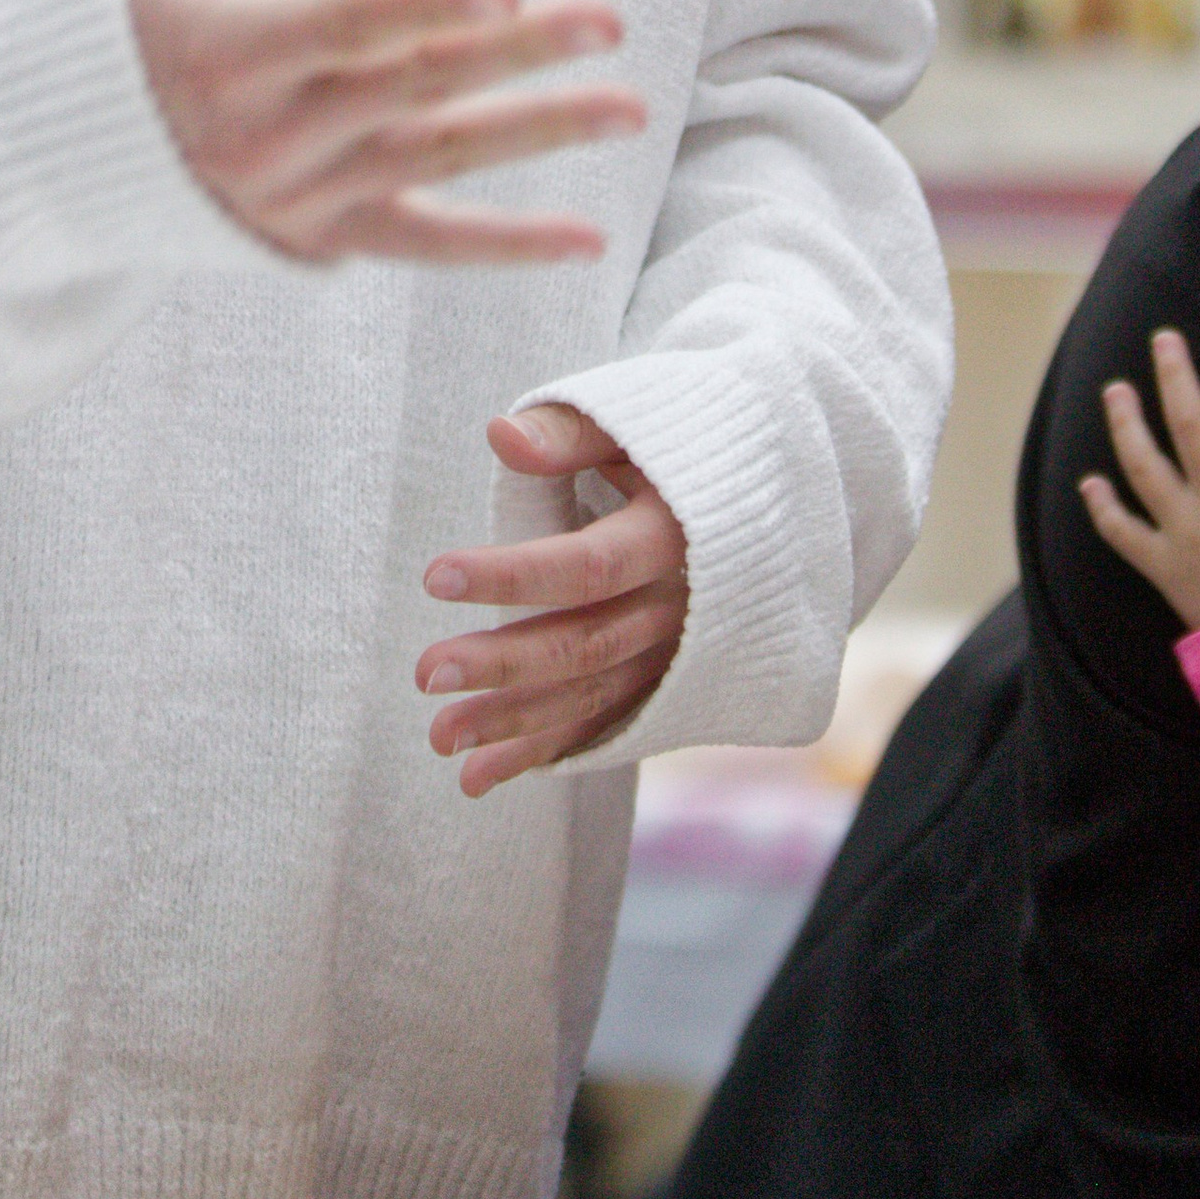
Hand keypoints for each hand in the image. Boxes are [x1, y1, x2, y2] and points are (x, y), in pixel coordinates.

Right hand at [104, 0, 646, 262]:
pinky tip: (585, 240)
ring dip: (537, 135)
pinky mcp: (319, 237)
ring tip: (630, 106)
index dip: (419, 5)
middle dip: (514, 55)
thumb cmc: (101, 16)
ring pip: (435, 162)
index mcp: (224, 50)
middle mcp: (266, 134)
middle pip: (411, 88)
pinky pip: (423, 246)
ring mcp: (298, 195)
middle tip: (606, 20)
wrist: (52, 156)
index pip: (341, 27)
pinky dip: (504, 248)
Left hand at [416, 405, 687, 794]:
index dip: (511, 576)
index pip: (586, 567)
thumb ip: (569, 433)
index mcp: (672, 538)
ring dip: (513, 723)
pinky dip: (545, 752)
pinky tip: (483, 774)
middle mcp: (681, 608)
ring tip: (441, 739)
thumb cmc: (685, 449)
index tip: (435, 576)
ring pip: (590, 696)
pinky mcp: (670, 685)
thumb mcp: (636, 424)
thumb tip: (501, 435)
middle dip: (502, 664)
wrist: (773, 498)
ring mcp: (678, 655)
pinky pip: (605, 726)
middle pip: (584, 645)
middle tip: (426, 674)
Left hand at [1079, 321, 1199, 632]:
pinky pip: (1123, 534)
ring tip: (1115, 391)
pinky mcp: (1163, 565)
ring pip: (1144, 468)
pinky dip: (1103, 509)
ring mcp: (1185, 532)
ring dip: (1126, 426)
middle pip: (1189, 425)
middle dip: (1173, 376)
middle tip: (1162, 338)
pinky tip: (1089, 482)